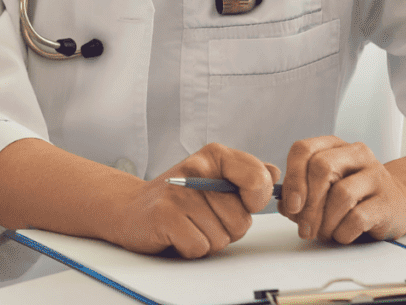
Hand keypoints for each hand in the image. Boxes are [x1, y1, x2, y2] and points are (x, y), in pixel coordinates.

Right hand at [105, 143, 280, 258]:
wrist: (130, 208)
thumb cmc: (178, 198)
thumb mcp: (214, 177)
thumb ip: (247, 175)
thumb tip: (275, 173)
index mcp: (215, 156)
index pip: (259, 178)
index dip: (256, 200)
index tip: (244, 202)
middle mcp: (196, 169)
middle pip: (242, 219)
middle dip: (228, 228)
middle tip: (204, 217)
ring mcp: (179, 193)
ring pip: (222, 237)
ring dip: (209, 240)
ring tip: (190, 225)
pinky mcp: (165, 217)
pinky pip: (200, 247)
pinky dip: (191, 248)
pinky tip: (178, 234)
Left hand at [281, 135, 405, 242]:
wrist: (396, 204)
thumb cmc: (354, 196)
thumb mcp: (325, 187)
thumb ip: (301, 193)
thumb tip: (286, 205)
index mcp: (334, 145)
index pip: (303, 149)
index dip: (292, 178)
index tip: (290, 204)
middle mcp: (356, 154)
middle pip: (321, 168)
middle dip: (308, 203)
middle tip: (304, 227)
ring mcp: (375, 175)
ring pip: (341, 194)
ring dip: (325, 221)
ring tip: (323, 233)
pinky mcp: (387, 201)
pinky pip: (357, 218)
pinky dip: (343, 232)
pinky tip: (342, 235)